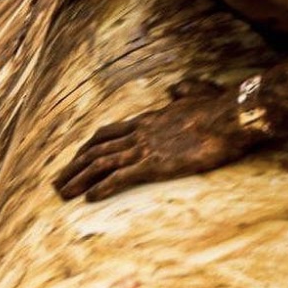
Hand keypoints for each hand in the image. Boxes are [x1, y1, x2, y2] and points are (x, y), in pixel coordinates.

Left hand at [53, 79, 253, 201]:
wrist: (231, 117)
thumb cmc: (219, 107)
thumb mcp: (197, 94)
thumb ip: (182, 92)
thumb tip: (176, 89)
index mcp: (146, 120)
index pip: (106, 135)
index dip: (87, 149)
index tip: (74, 159)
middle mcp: (139, 134)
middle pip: (95, 151)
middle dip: (73, 167)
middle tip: (57, 182)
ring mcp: (145, 149)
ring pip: (100, 164)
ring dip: (79, 180)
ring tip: (63, 193)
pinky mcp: (155, 165)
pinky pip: (120, 177)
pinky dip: (102, 187)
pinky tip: (89, 198)